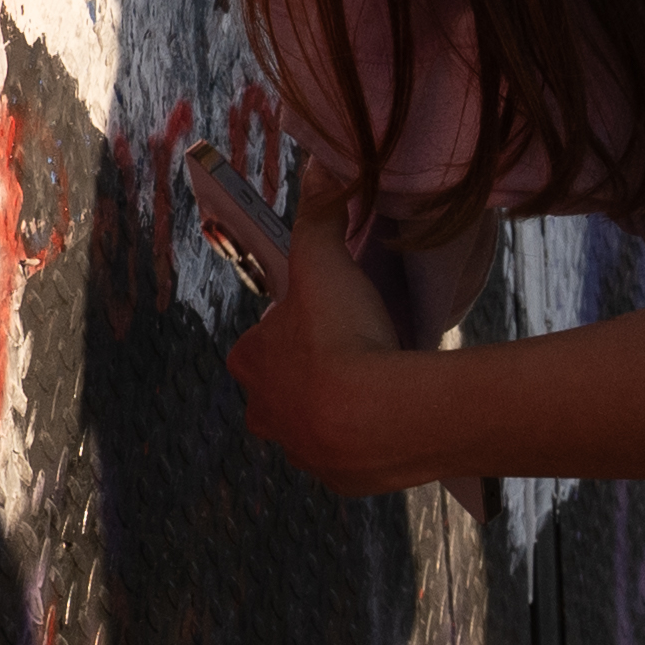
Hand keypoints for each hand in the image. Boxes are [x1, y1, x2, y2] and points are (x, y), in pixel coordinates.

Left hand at [188, 152, 444, 495]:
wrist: (381, 414)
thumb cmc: (341, 336)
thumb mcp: (324, 260)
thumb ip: (320, 213)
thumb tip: (323, 165)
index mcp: (251, 363)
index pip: (259, 344)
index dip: (289, 330)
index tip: (324, 320)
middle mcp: (265, 413)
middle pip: (281, 391)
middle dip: (309, 377)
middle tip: (354, 354)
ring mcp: (301, 452)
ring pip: (312, 427)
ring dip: (337, 411)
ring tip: (379, 386)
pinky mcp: (338, 479)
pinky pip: (347, 457)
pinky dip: (365, 442)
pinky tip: (393, 420)